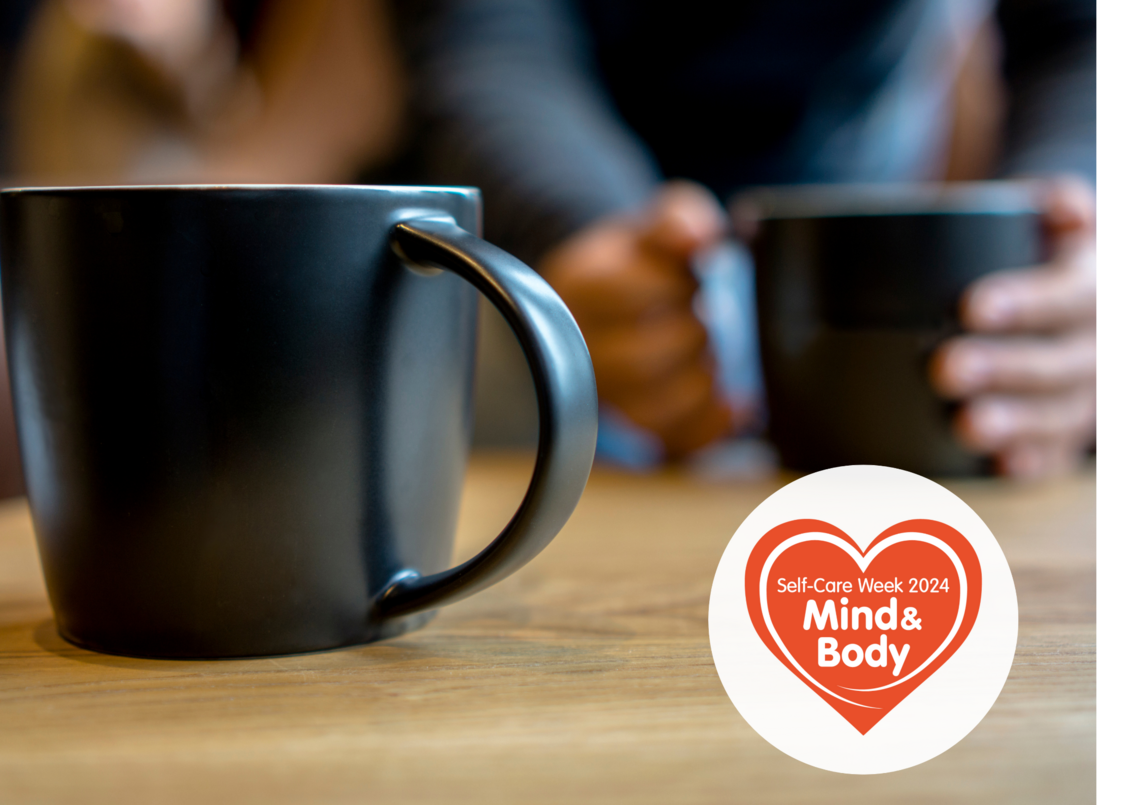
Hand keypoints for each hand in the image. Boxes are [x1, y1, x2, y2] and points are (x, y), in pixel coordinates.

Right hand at [540, 181, 732, 456]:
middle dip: (689, 336)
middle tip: (704, 319)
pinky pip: (673, 443)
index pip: (625, 294)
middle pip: (639, 360)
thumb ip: (681, 218)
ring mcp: (605, 395)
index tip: (688, 279)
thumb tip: (701, 237)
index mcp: (582, 289)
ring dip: (700, 383)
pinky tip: (735, 403)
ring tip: (710, 358)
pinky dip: (712, 426)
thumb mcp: (657, 223)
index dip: (672, 287)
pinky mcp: (635, 429)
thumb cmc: (641, 262)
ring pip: (653, 410)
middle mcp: (583, 349)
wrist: (614, 302)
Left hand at [931, 176, 1095, 477]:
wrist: (1091, 299)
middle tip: (945, 370)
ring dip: (1016, 423)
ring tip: (967, 427)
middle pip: (1059, 362)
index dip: (1024, 301)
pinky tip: (1003, 467)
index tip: (972, 306)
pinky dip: (1034, 462)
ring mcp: (1092, 394)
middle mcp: (1103, 344)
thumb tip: (1053, 202)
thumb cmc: (1052, 257)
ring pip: (1063, 414)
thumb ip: (1058, 206)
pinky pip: (1060, 454)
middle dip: (1004, 368)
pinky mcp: (1074, 430)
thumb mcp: (1063, 224)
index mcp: (1095, 287)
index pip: (1066, 295)